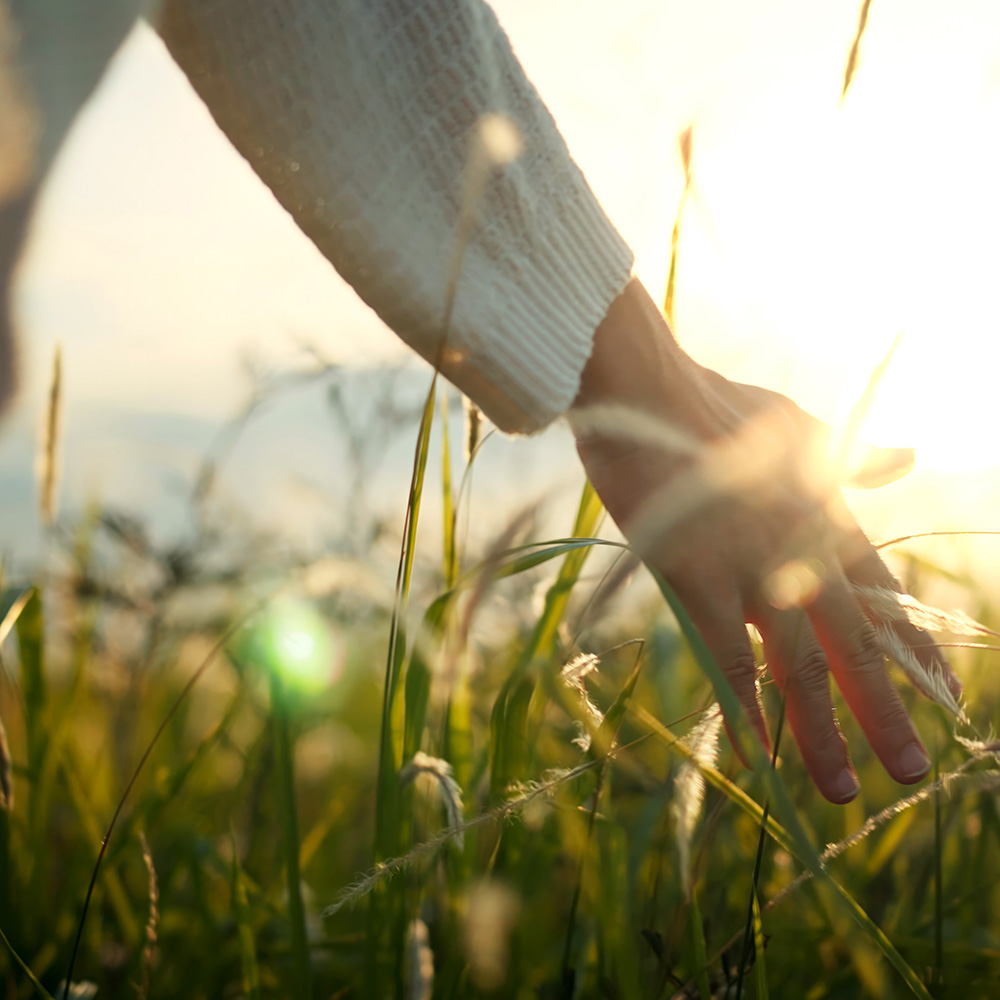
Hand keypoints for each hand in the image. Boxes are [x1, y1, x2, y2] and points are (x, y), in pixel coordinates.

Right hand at [570, 278, 959, 802]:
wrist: (647, 391)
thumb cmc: (715, 406)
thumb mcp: (800, 428)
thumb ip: (852, 457)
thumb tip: (908, 456)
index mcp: (828, 515)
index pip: (885, 595)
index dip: (911, 648)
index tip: (940, 694)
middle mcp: (802, 550)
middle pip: (854, 645)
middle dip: (884, 710)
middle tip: (910, 771)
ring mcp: (752, 567)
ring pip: (798, 665)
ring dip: (822, 730)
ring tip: (843, 789)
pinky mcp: (697, 577)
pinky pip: (728, 655)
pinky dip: (747, 706)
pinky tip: (760, 752)